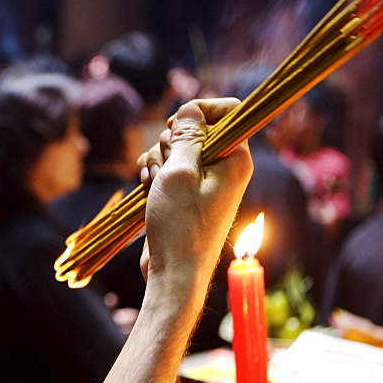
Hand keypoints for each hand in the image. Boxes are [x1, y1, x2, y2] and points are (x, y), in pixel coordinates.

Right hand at [136, 99, 251, 285]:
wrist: (173, 272)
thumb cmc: (180, 226)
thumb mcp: (179, 173)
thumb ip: (186, 137)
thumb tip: (191, 111)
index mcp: (235, 159)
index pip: (229, 111)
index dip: (201, 110)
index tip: (177, 125)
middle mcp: (223, 167)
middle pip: (194, 128)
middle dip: (170, 141)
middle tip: (166, 166)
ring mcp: (203, 181)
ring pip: (176, 148)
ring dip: (157, 159)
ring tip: (154, 183)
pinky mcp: (185, 193)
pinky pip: (167, 167)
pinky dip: (153, 172)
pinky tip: (148, 187)